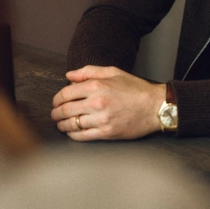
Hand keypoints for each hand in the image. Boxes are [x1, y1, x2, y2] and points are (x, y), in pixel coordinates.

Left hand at [51, 66, 166, 140]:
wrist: (154, 106)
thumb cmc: (135, 88)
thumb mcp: (113, 72)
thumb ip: (88, 72)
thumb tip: (68, 76)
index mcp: (96, 86)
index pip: (65, 94)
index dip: (56, 100)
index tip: (56, 103)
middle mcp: (96, 103)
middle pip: (64, 110)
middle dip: (56, 113)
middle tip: (54, 115)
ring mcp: (101, 119)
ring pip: (71, 125)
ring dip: (62, 125)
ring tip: (61, 124)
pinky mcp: (107, 133)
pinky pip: (82, 136)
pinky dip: (73, 135)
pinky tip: (72, 132)